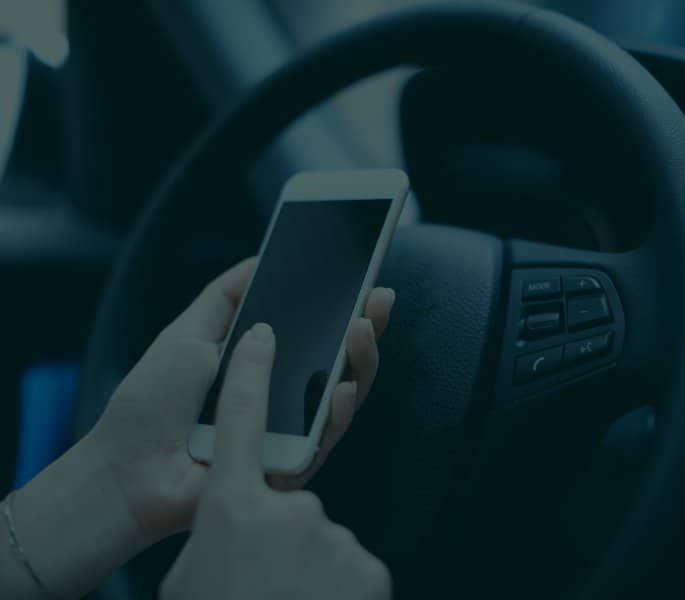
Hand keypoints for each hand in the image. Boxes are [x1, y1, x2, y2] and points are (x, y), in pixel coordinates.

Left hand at [91, 258, 394, 539]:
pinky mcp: (289, 466)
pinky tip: (341, 387)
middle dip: (367, 326)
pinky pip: (325, 439)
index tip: (365, 280)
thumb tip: (260, 258)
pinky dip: (337, 413)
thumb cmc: (151, 403)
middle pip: (343, 361)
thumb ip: (224, 297)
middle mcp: (286, 395)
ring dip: (360, 361)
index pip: (318, 332)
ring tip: (360, 328)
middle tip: (378, 298)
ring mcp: (291, 431)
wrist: (128, 469)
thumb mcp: (187, 334)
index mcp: (264, 363)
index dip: (346, 307)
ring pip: (345, 396)